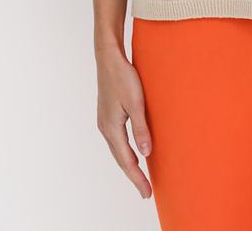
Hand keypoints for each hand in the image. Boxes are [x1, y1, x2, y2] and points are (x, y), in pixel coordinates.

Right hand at [95, 43, 152, 198]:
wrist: (109, 57)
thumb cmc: (123, 77)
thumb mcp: (136, 102)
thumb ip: (141, 128)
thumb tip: (146, 153)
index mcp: (111, 128)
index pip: (126, 160)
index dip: (137, 178)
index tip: (147, 193)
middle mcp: (106, 128)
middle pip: (120, 158)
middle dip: (133, 175)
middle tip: (146, 190)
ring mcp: (105, 121)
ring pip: (118, 149)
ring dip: (129, 163)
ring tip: (141, 175)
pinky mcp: (108, 113)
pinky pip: (117, 139)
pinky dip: (125, 150)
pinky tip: (133, 149)